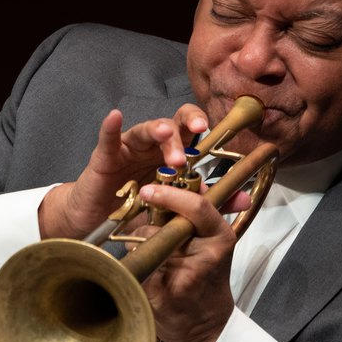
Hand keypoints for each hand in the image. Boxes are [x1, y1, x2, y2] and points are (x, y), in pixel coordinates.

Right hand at [38, 105, 209, 238]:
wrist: (97, 225)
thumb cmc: (136, 212)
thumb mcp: (175, 210)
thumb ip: (208, 201)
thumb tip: (243, 197)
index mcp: (170, 154)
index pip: (187, 130)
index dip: (199, 124)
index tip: (211, 128)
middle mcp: (151, 146)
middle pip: (170, 125)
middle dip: (182, 129)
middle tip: (193, 139)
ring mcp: (128, 149)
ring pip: (144, 130)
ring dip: (157, 132)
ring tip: (166, 138)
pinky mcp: (104, 157)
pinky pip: (108, 139)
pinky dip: (111, 127)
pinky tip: (115, 116)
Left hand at [137, 182, 239, 341]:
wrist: (206, 329)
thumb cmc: (207, 284)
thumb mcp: (213, 244)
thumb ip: (198, 216)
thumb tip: (170, 185)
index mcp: (220, 238)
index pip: (198, 207)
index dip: (171, 194)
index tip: (149, 189)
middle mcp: (205, 256)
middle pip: (165, 222)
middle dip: (151, 221)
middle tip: (148, 222)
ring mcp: (182, 277)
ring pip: (145, 241)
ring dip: (141, 243)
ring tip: (155, 257)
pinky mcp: (160, 295)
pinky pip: (136, 265)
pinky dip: (135, 264)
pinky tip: (148, 273)